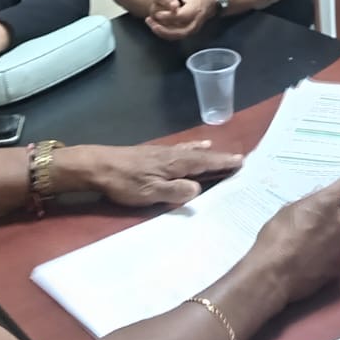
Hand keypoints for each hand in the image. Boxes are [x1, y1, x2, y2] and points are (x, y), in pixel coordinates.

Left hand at [79, 139, 244, 206]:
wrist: (98, 166)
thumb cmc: (125, 181)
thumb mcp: (151, 192)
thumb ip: (176, 192)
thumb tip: (199, 189)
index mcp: (175, 163)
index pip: (205, 163)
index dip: (223, 163)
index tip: (241, 161)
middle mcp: (172, 154)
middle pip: (200, 155)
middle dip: (218, 157)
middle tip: (238, 158)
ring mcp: (162, 153)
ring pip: (189, 151)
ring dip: (205, 152)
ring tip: (215, 149)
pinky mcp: (152, 154)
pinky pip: (179, 150)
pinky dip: (190, 149)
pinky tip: (188, 148)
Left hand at [147, 0, 213, 40]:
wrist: (210, 0)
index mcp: (196, 9)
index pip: (182, 16)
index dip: (169, 16)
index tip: (157, 14)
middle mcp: (195, 22)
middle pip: (179, 31)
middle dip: (163, 28)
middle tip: (150, 20)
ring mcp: (193, 29)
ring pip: (177, 36)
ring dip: (162, 32)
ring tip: (151, 24)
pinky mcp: (189, 32)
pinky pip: (176, 36)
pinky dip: (165, 33)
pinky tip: (155, 27)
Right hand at [250, 176, 339, 302]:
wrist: (274, 274)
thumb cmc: (275, 237)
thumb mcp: (286, 211)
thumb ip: (307, 203)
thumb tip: (318, 198)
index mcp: (326, 202)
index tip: (335, 193)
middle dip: (332, 214)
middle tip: (314, 223)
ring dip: (330, 234)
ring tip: (310, 246)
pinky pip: (338, 251)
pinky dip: (329, 253)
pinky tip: (313, 261)